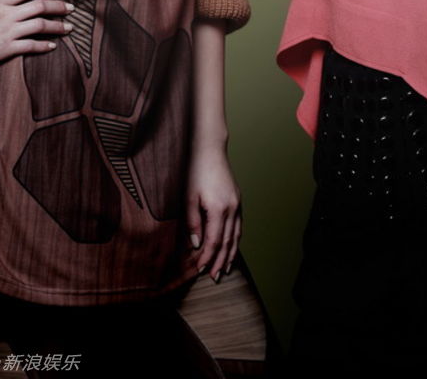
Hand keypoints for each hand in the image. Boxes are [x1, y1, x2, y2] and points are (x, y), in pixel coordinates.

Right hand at [0, 0, 73, 68]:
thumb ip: (0, 1)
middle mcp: (6, 14)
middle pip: (39, 6)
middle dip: (58, 6)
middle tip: (71, 8)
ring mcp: (7, 31)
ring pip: (40, 26)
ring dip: (57, 26)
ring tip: (69, 27)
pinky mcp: (6, 49)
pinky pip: (30, 46)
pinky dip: (44, 46)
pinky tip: (53, 46)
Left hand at [186, 144, 240, 281]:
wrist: (209, 149)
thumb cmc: (195, 170)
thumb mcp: (188, 197)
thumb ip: (192, 222)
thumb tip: (197, 244)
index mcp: (219, 208)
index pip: (214, 240)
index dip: (208, 257)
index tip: (200, 269)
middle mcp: (232, 207)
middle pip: (228, 241)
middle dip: (221, 260)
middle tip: (215, 276)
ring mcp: (237, 203)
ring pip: (236, 235)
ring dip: (231, 253)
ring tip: (226, 268)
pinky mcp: (237, 199)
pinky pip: (238, 225)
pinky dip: (235, 239)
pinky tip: (231, 246)